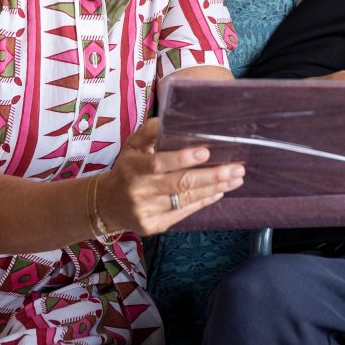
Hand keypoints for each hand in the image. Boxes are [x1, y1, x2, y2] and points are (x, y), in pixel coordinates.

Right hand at [100, 117, 244, 234]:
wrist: (106, 204)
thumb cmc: (126, 168)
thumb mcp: (131, 145)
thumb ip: (149, 131)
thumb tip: (170, 119)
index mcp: (133, 167)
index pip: (160, 163)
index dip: (182, 158)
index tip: (206, 152)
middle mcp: (139, 191)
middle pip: (181, 184)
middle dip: (213, 176)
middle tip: (237, 168)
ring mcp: (146, 211)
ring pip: (186, 200)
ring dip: (214, 189)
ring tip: (236, 179)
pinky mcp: (154, 226)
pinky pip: (183, 213)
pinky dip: (203, 202)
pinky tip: (219, 192)